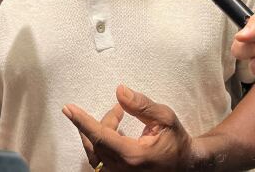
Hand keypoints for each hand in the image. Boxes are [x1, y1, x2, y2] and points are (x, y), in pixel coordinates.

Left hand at [63, 85, 194, 171]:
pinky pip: (99, 160)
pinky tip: (114, 133)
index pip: (100, 136)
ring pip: (94, 152)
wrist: (186, 165)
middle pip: (97, 141)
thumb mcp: (165, 117)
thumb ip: (141, 105)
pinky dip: (101, 143)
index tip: (68, 109)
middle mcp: (123, 170)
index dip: (82, 121)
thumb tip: (119, 91)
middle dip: (103, 121)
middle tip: (119, 110)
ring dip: (100, 132)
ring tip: (117, 118)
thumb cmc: (176, 141)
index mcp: (133, 156)